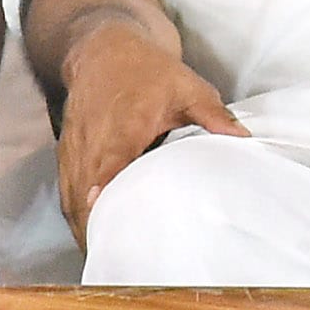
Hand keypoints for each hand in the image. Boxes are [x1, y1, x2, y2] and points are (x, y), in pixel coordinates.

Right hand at [54, 22, 241, 236]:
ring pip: (73, 195)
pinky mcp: (68, 154)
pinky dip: (75, 215)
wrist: (105, 51)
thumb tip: (243, 138)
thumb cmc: (149, 72)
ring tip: (103, 257)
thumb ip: (214, 115)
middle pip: (86, 188)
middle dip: (96, 223)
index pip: (109, 160)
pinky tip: (89, 237)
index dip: (103, 184)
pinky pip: (66, 191)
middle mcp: (93, 140)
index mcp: (124, 126)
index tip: (99, 207)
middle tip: (116, 257)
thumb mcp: (188, 87)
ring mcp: (76, 149)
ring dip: (84, 226)